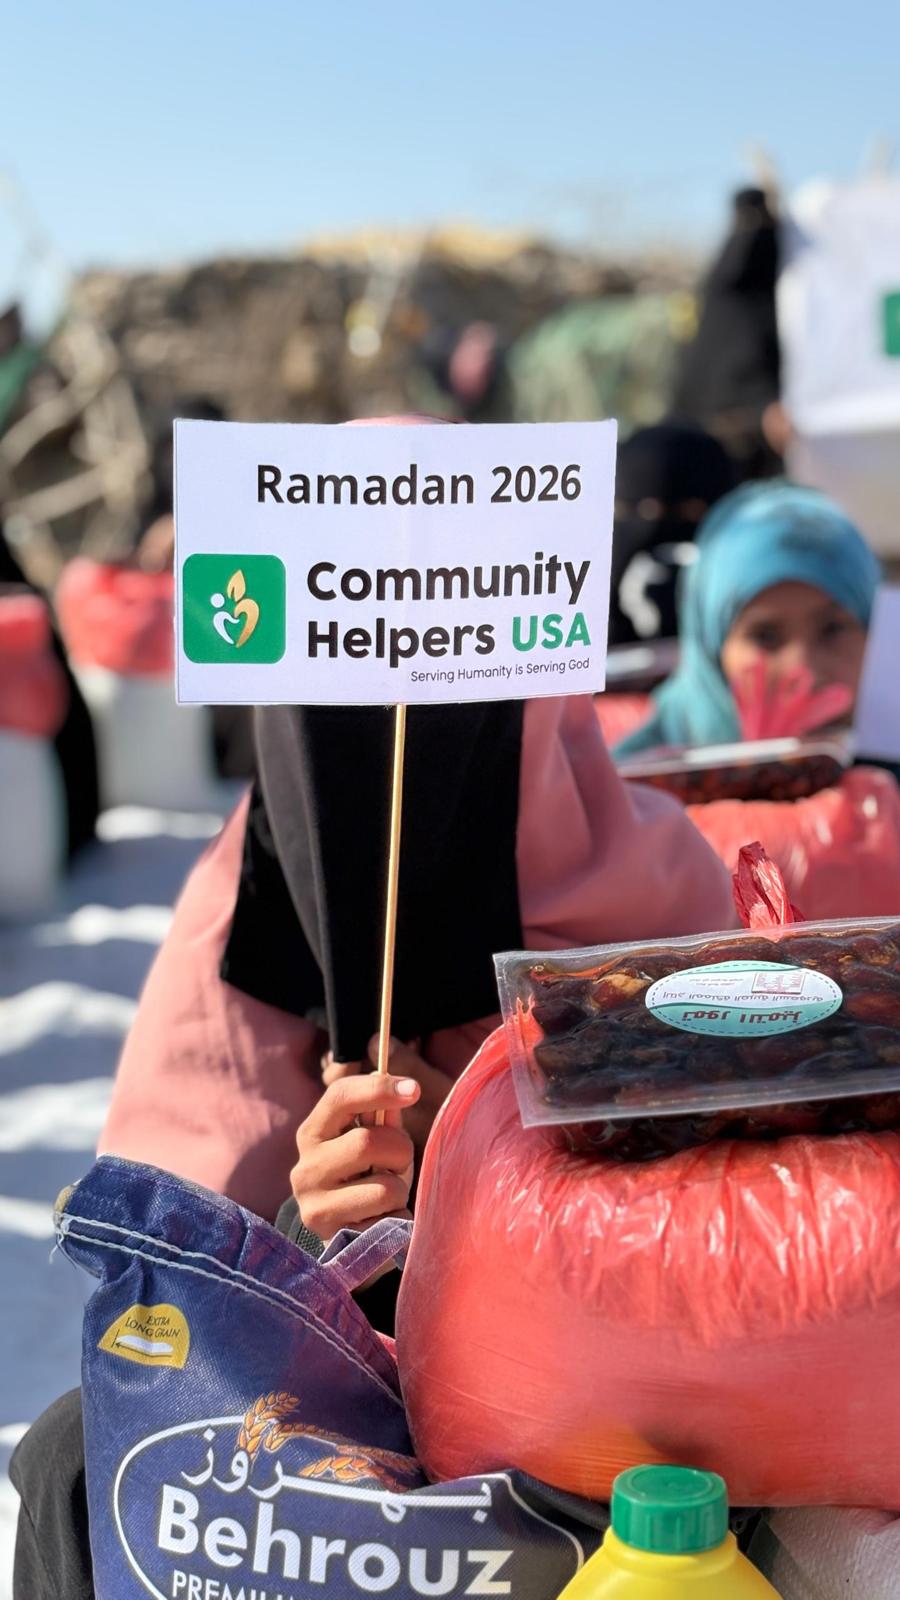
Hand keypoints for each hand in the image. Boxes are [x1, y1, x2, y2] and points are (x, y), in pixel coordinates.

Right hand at [291, 1072, 419, 1244]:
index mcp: (313, 1133)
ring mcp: (315, 1205)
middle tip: (400, 1163)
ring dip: (400, 1190)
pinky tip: (382, 1219)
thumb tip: (401, 1093)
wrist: (347, 1241)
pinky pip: (389, 1222)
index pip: (340, 1096)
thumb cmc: (365, 1179)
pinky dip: (398, 1218)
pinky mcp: (335, 1240)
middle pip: (367, 1142)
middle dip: (400, 1151)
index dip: (379, 1088)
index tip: (414, 1089)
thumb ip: (383, 1120)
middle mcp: (306, 1167)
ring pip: (385, 1188)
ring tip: (388, 1195)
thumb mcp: (373, 1145)